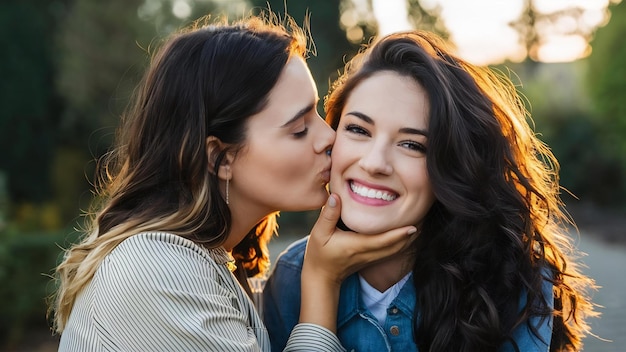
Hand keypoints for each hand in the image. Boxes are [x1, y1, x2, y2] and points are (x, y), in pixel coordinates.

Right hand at [298, 193, 416, 330]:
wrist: (322, 277)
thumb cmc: (319, 254)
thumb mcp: (319, 233)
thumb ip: (328, 214)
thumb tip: (335, 196)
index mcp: (357, 245)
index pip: (383, 240)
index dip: (399, 233)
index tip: (413, 225)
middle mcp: (368, 253)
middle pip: (395, 246)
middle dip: (409, 235)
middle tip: (423, 220)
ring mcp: (371, 258)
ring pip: (395, 250)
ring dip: (407, 240)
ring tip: (419, 226)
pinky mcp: (371, 260)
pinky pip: (390, 252)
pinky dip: (401, 244)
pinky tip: (406, 236)